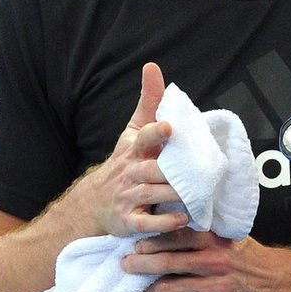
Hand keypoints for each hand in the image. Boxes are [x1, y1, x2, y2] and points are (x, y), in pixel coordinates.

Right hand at [83, 62, 189, 238]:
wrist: (95, 202)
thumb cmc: (125, 162)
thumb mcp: (133, 130)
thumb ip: (148, 102)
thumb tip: (153, 67)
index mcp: (134, 150)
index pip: (143, 138)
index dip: (156, 132)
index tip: (169, 127)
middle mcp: (130, 173)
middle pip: (152, 171)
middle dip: (170, 173)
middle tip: (195, 174)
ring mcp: (128, 197)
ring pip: (153, 195)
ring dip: (174, 196)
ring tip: (196, 196)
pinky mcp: (129, 221)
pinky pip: (147, 224)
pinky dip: (164, 223)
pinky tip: (181, 219)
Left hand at [125, 229, 264, 291]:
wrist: (274, 282)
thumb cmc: (245, 257)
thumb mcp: (228, 236)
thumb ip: (202, 231)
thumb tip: (166, 221)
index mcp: (214, 240)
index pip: (174, 235)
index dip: (150, 240)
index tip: (135, 244)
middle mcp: (213, 260)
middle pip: (166, 261)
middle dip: (140, 264)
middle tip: (125, 265)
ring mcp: (215, 285)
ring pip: (169, 287)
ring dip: (146, 291)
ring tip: (138, 291)